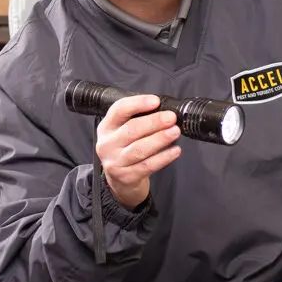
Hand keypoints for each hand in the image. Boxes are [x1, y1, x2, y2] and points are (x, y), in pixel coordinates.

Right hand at [96, 94, 181, 209]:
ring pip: (140, 148)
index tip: (156, 101)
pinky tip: (175, 150)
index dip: (138, 103)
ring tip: (175, 132)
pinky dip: (164, 157)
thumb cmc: (125, 150)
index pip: (119, 110)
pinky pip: (148, 165)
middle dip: (154, 122)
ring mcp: (115, 162)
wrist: (120, 180)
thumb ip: (138, 119)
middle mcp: (107, 144)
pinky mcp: (126, 177)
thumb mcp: (123, 132)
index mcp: (107, 127)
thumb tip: (163, 110)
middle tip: (171, 118)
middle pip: (131, 129)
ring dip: (160, 138)